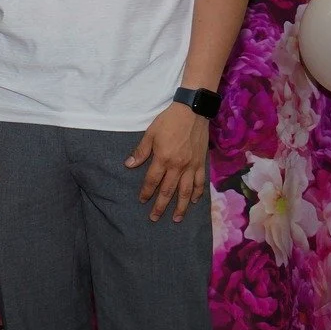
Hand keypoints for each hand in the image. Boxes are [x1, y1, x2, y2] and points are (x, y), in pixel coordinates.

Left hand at [127, 103, 208, 221]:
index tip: (142, 201)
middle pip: (168, 191)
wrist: (193, 111)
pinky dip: (197, 193)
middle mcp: (178, 166)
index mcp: (163, 159)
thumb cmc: (169, 121)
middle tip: (155, 218)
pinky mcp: (201, 163)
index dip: (146, 192)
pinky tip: (193, 201)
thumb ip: (141, 151)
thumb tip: (129, 165)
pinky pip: (200, 182)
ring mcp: (191, 166)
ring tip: (176, 218)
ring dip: (180, 206)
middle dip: (161, 206)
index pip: (152, 181)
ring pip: (186, 191)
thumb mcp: (150, 133)